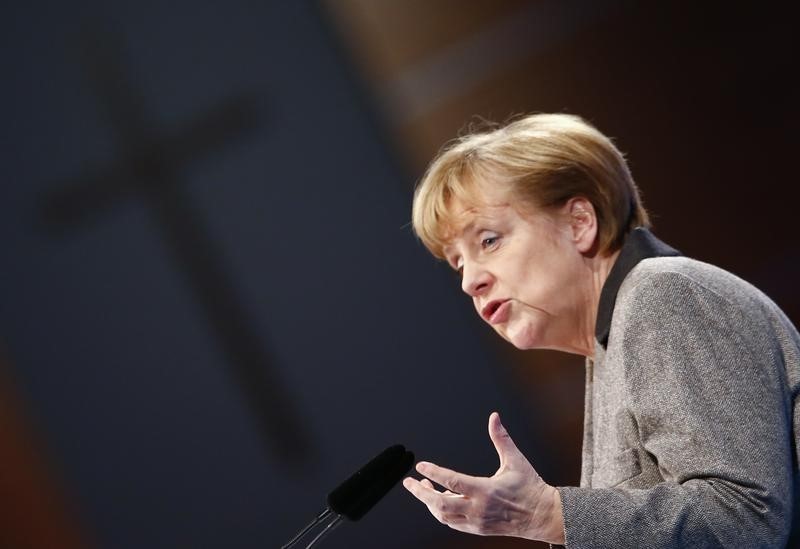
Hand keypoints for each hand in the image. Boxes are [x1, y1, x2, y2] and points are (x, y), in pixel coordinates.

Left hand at [403, 412, 563, 543]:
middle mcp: (479, 508)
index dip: (434, 473)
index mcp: (486, 490)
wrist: (542, 516)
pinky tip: (441, 500)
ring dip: (430, 503)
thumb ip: (501, 438)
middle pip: (440, 504)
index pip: (453, 481)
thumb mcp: (516, 460)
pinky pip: (452, 523)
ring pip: (443, 516)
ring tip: (424, 489)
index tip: (421, 466)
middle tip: (409, 483)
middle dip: (421, 493)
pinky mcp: (478, 529)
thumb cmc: (530, 487)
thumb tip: (494, 417)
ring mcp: (477, 521)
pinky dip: (442, 512)